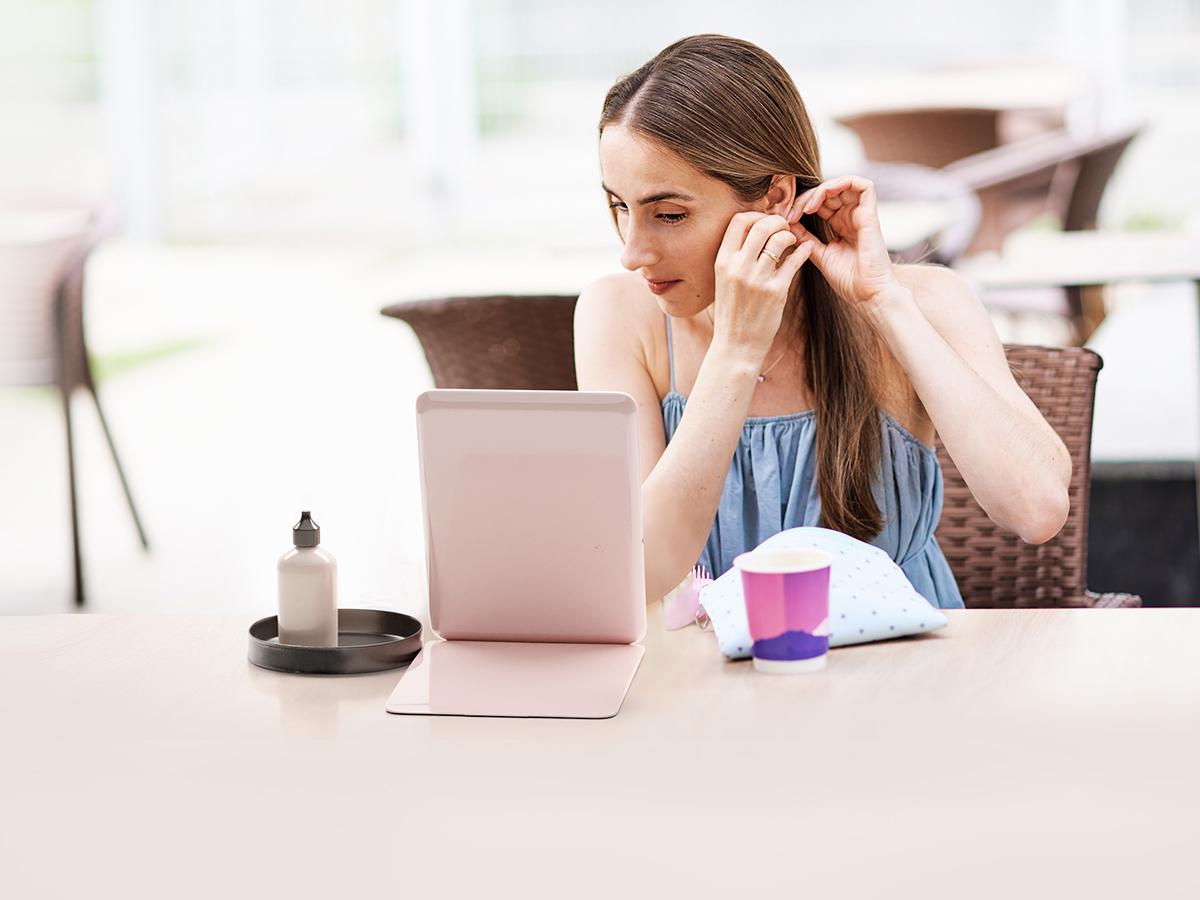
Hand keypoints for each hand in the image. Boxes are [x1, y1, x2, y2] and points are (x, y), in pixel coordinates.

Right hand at [710, 211, 814, 358]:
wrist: (736, 346)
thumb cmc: (732, 313)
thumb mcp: (724, 281)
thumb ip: (736, 257)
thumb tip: (755, 231)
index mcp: (723, 261)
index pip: (739, 221)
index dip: (756, 215)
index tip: (765, 222)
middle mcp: (738, 267)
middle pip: (761, 225)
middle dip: (778, 221)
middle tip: (784, 228)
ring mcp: (757, 279)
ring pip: (779, 239)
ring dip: (790, 235)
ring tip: (793, 241)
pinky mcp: (776, 291)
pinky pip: (794, 261)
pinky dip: (803, 251)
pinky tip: (805, 250)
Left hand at [787, 176, 901, 309]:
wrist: (869, 295)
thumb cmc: (849, 282)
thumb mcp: (819, 255)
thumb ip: (805, 238)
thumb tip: (787, 224)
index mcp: (843, 226)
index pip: (822, 203)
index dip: (802, 204)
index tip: (785, 218)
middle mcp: (853, 217)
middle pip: (829, 192)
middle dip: (806, 197)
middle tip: (790, 212)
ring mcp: (863, 214)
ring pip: (842, 184)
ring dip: (820, 190)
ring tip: (805, 207)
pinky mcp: (871, 214)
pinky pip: (861, 185)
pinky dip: (839, 184)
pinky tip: (821, 200)